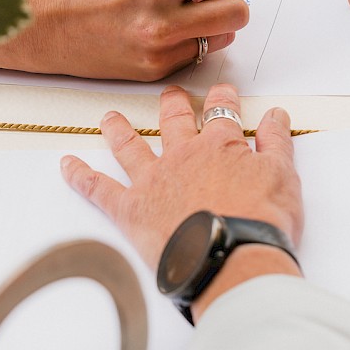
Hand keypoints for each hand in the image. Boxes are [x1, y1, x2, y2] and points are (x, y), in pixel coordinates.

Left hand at [61, 83, 302, 316]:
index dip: (223, 97)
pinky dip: (79, 175)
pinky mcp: (130, 209)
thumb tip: (277, 117)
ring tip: (109, 118)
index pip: (221, 111)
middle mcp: (182, 155)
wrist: (230, 258)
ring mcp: (152, 180)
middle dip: (171, 103)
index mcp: (219, 145)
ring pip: (129, 145)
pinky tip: (66, 164)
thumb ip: (277, 143)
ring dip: (118, 129)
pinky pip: (98, 188)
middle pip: (173, 120)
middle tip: (170, 94)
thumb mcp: (283, 177)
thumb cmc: (259, 222)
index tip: (223, 90)